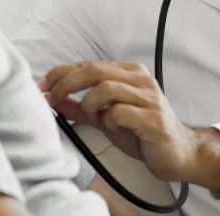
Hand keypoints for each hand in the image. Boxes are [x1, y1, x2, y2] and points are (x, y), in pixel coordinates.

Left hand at [41, 61, 196, 181]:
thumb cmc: (141, 133)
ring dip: (89, 104)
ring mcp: (148, 96)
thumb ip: (81, 107)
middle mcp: (139, 79)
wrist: (177, 154)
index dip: (60, 74)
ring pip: (105, 88)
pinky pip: (120, 112)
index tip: (42, 87)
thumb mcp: (105, 118)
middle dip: (66, 84)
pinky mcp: (153, 117)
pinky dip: (108, 120)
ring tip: (93, 117)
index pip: (87, 64)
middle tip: (51, 99)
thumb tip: (54, 100)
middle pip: (93, 70)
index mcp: (128, 72)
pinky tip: (113, 127)